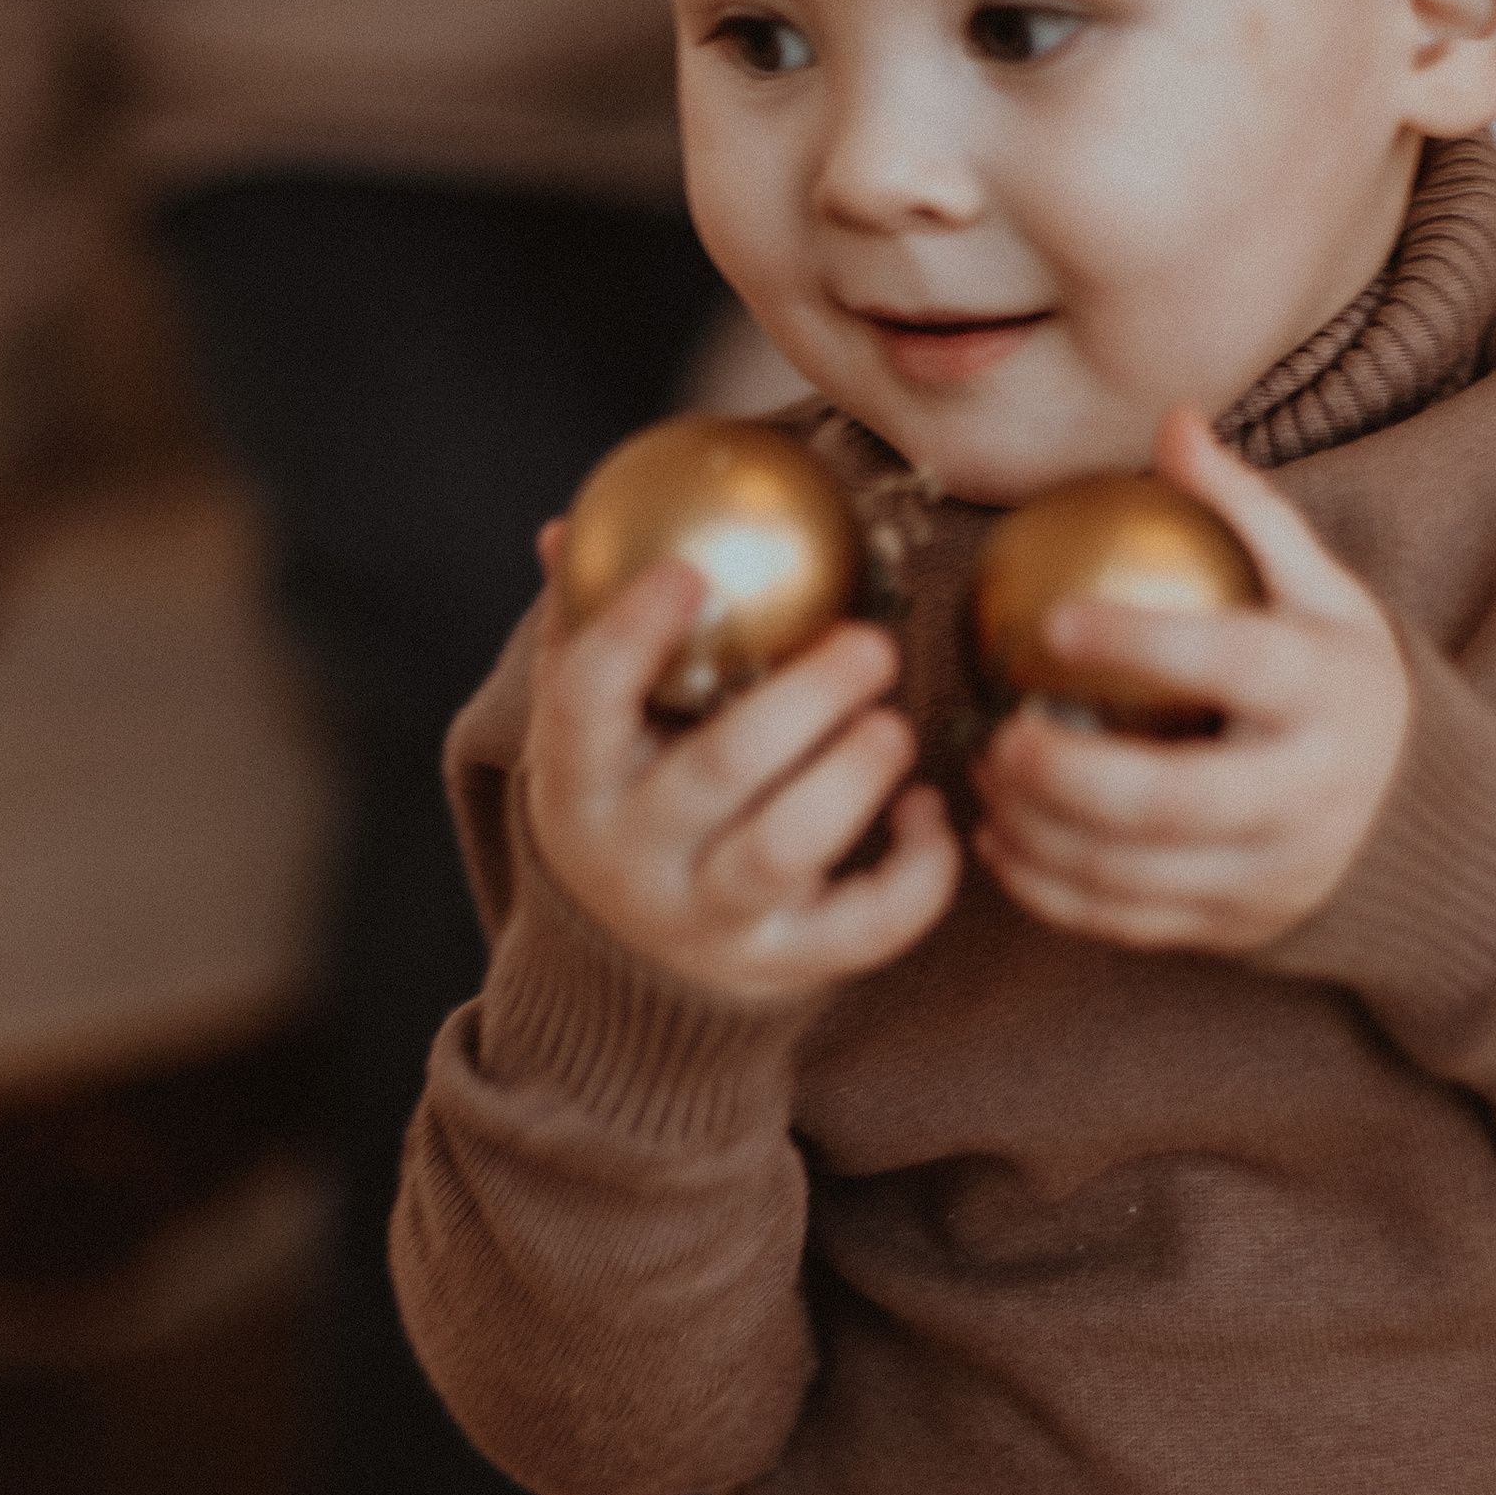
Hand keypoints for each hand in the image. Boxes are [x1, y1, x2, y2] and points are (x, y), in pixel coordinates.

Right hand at [522, 534, 960, 1005]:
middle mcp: (632, 856)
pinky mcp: (783, 963)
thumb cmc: (627, 792)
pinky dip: (916, 874)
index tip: (695, 572)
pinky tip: (927, 810)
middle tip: (873, 642)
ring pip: (784, 851)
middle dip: (805, 700)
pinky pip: (864, 929)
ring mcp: (707, 919)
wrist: (633, 960)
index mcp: (577, 778)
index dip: (632, 634)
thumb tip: (568, 531)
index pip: (583, 700)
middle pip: (717, 771)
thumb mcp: (588, 723)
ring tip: (894, 724)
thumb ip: (583, 627)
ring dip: (854, 777)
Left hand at [972, 409, 1408, 955]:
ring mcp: (1272, 873)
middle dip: (1065, 774)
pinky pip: (1125, 923)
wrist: (1425, 827)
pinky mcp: (1235, 926)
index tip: (1054, 625)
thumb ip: (1248, 514)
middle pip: (1169, 801)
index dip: (1141, 646)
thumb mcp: (1324, 593)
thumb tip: (1174, 423)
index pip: (1233, 666)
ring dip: (1038, 834)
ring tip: (987, 777)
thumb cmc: (1340, 683)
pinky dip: (1048, 891)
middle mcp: (1306, 794)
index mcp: (1325, 694)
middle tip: (1000, 733)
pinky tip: (1000, 842)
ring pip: (1132, 876)